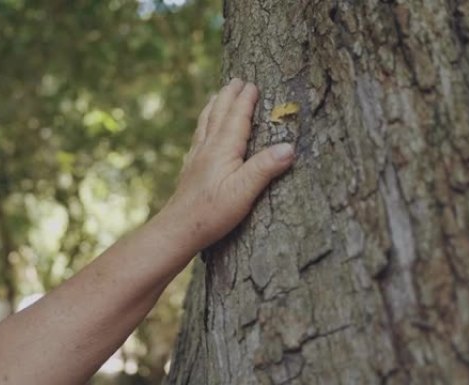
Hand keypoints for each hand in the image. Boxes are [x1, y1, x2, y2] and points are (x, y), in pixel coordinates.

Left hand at [159, 78, 294, 252]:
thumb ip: (266, 167)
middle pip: (218, 114)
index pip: (237, 117)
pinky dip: (203, 127)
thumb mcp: (244, 191)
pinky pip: (198, 138)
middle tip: (236, 80)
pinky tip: (201, 134)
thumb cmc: (212, 212)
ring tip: (217, 96)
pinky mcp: (190, 170)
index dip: (245, 100)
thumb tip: (290, 147)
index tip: (252, 84)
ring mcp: (196, 158)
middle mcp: (208, 148)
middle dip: (228, 96)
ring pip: (205, 124)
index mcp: (223, 149)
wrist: (179, 229)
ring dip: (214, 107)